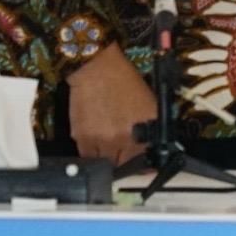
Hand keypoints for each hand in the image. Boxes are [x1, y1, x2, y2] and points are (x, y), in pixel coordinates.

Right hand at [66, 42, 156, 167]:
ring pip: (103, 162)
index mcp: (145, 131)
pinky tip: (94, 133)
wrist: (99, 69)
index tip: (140, 167)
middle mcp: (124, 138)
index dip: (141, 165)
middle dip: (122, 160)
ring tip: (106, 138)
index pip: (143, 162)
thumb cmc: (124, 83)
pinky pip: (86, 155)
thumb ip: (152, 133)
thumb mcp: (150, 106)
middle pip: (122, 165)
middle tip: (119, 149)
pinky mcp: (82, 137)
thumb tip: (151, 155)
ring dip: (105, 156)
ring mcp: (102, 140)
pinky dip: (90, 149)